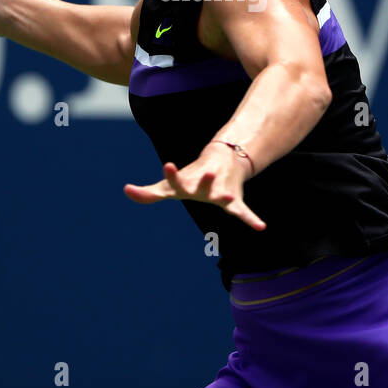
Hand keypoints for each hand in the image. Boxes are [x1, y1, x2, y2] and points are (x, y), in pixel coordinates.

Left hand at [124, 145, 264, 230]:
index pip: (176, 179)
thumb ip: (149, 193)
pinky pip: (243, 212)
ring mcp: (220, 192)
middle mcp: (204, 185)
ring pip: (224, 196)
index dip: (171, 174)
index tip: (168, 165)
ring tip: (227, 198)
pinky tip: (261, 227)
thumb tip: (126, 190)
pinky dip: (251, 219)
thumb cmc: (190, 178)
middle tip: (210, 172)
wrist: (222, 161)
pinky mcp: (234, 200)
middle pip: (204, 185)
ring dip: (226, 198)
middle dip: (205, 180)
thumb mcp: (169, 187)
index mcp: (186, 183)